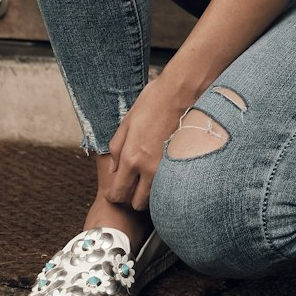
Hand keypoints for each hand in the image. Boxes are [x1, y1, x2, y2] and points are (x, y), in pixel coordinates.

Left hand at [103, 77, 188, 211]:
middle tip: (134, 184)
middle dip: (133, 197)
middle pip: (138, 203)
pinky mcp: (181, 165)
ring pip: (155, 197)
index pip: (118, 193)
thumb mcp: (127, 121)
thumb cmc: (153, 102)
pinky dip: (165, 183)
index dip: (115, 195)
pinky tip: (164, 168)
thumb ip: (116, 147)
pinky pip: (169, 185)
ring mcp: (167, 168)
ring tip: (149, 175)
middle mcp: (148, 168)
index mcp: (131, 157)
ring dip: (150, 191)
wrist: (181, 92)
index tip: (116, 189)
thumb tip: (113, 167)